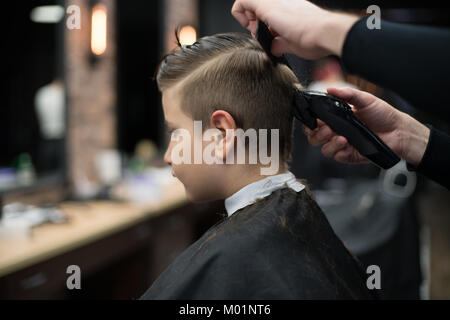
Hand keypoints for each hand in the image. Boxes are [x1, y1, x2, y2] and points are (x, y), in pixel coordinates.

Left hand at [231, 0, 357, 58]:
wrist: (324, 32)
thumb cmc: (316, 37)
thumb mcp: (292, 43)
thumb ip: (280, 44)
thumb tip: (274, 48)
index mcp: (288, 7)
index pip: (267, 14)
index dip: (260, 25)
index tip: (263, 36)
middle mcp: (281, 1)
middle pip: (257, 9)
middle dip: (253, 25)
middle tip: (260, 37)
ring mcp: (274, 1)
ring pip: (251, 4)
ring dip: (248, 20)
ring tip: (257, 34)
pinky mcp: (266, 6)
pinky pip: (243, 1)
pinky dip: (238, 12)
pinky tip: (247, 25)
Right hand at [303, 87, 430, 166]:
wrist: (398, 130)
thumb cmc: (383, 115)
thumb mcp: (365, 99)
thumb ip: (347, 94)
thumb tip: (330, 88)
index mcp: (336, 118)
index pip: (315, 122)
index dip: (310, 122)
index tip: (313, 119)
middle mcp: (337, 132)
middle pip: (314, 137)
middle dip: (316, 134)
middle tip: (327, 129)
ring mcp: (342, 144)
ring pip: (323, 148)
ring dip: (328, 143)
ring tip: (340, 137)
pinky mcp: (349, 155)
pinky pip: (336, 156)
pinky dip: (338, 150)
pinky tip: (346, 144)